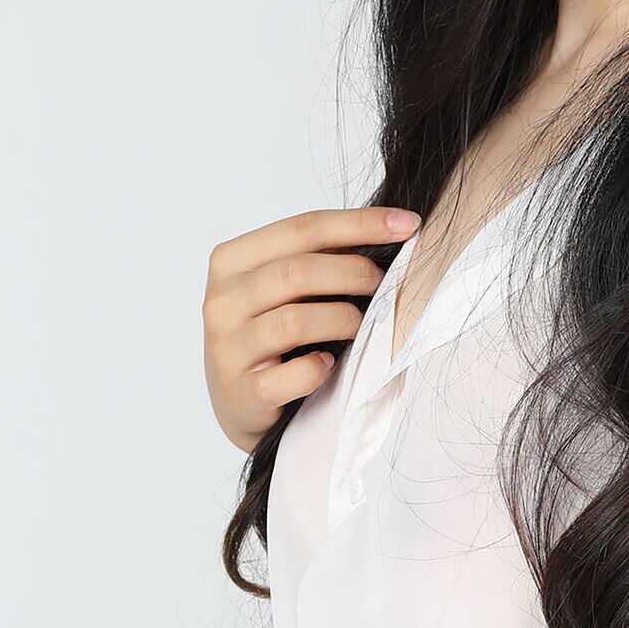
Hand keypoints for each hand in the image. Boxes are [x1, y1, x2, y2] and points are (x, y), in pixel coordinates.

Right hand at [202, 204, 419, 451]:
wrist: (241, 403)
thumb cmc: (272, 336)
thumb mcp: (282, 289)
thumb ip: (318, 259)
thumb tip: (391, 231)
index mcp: (231, 261)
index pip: (302, 228)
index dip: (359, 224)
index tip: (407, 224)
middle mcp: (221, 301)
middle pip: (297, 271)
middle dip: (355, 273)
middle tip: (384, 284)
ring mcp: (227, 348)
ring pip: (296, 321)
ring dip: (344, 320)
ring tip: (361, 326)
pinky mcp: (242, 392)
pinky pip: (297, 374)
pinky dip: (322, 368)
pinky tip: (330, 365)